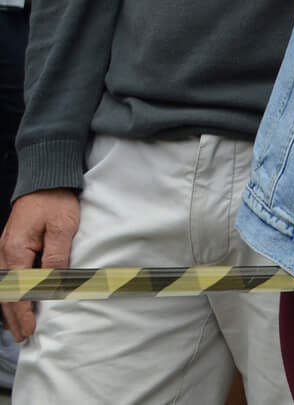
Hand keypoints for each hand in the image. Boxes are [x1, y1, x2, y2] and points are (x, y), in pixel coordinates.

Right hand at [0, 189, 79, 340]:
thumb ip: (57, 256)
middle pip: (7, 293)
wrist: (44, 181)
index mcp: (15, 250)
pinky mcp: (9, 248)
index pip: (18, 290)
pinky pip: (6, 278)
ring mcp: (4, 252)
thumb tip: (53, 282)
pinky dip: (10, 294)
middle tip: (24, 336)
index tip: (30, 328)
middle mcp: (4, 254)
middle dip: (15, 317)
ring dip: (11, 308)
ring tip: (19, 327)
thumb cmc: (55, 202)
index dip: (24, 312)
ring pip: (4, 288)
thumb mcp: (62, 227)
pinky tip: (16, 304)